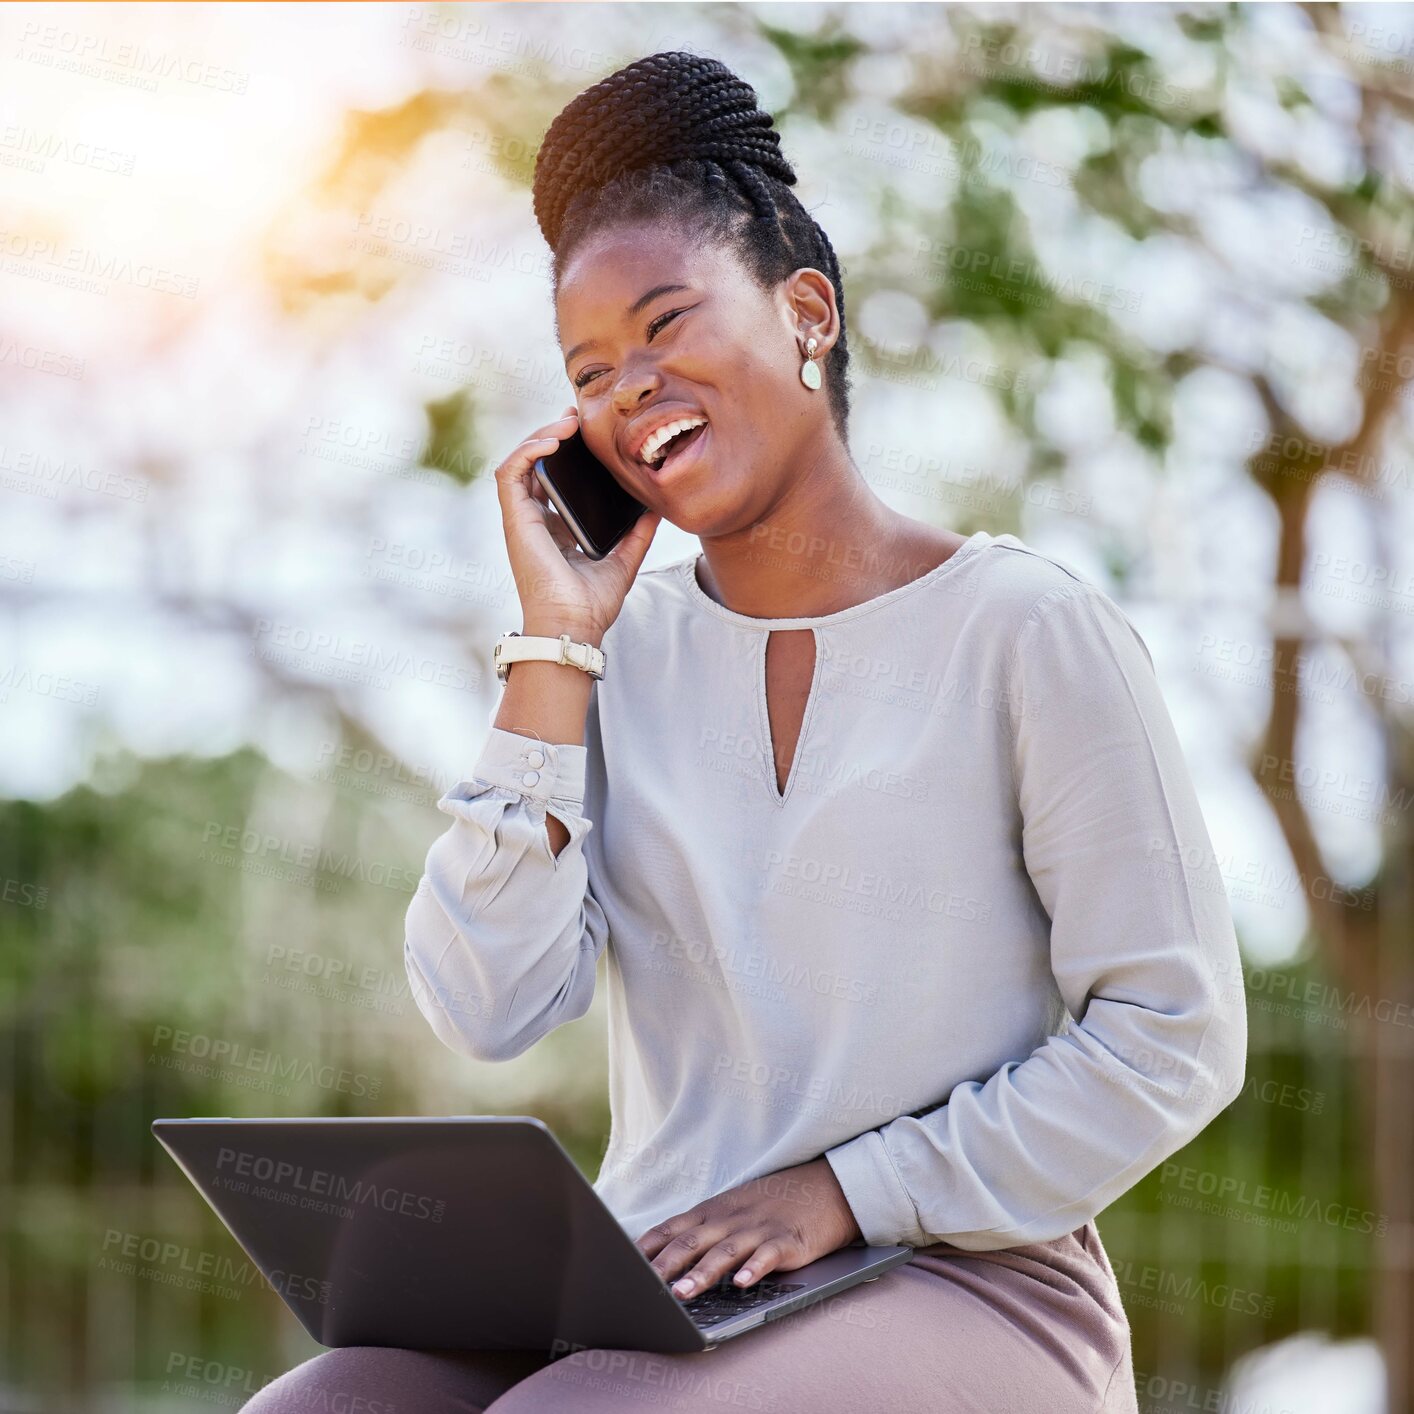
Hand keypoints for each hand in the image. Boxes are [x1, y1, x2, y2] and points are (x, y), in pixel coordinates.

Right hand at [496, 403, 661, 637]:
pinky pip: (510, 473)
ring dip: (541, 435)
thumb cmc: (592, 604)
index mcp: (555, 529)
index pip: (555, 480)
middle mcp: (536, 520)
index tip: (588, 432)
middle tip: (578, 416)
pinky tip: (554, 441)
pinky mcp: (515, 520)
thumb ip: (638, 532)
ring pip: (520, 461)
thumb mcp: (625, 559)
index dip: (566, 452)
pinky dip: (528, 451)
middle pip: (536, 464)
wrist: (574, 625)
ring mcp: (523, 519)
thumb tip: (657, 505)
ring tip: (568, 423)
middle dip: (554, 434)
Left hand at [633, 1157, 862, 1299]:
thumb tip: (661, 1254)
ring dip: (701, 1273)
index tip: (621, 1266)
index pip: (671, 1228)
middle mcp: (730, 1218)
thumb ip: (700, 1229)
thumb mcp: (731, 1209)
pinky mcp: (786, 1241)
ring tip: (682, 1294)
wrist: (825, 1188)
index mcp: (713, 1212)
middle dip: (665, 1265)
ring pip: (724, 1251)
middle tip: (642, 1286)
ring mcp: (758, 1229)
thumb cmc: (771, 1203)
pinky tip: (743, 1284)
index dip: (647, 1248)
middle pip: (691, 1242)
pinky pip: (768, 1256)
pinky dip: (754, 1269)